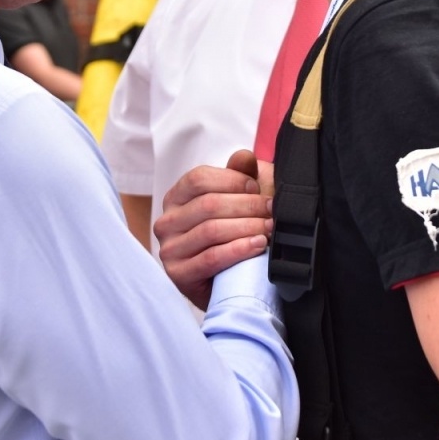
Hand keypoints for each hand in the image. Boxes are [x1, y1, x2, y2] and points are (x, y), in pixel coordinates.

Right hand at [154, 149, 272, 309]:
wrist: (228, 283)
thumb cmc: (231, 236)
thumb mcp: (235, 201)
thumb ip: (238, 176)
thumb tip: (244, 156)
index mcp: (176, 198)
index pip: (198, 178)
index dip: (232, 180)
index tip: (257, 187)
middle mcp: (166, 222)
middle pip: (208, 204)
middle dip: (247, 205)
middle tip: (272, 210)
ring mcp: (169, 249)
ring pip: (211, 230)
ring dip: (247, 226)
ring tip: (270, 228)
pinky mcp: (178, 274)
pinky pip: (211, 258)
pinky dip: (239, 249)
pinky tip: (258, 245)